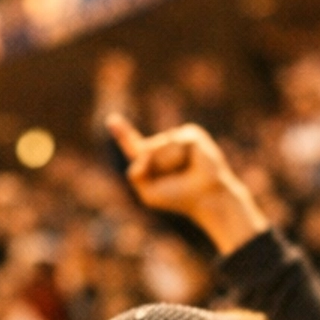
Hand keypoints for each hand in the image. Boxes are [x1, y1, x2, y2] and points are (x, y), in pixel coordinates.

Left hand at [106, 113, 267, 255]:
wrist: (207, 198)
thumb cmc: (180, 198)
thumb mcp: (149, 194)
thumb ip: (136, 175)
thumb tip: (142, 153)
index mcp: (152, 160)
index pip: (133, 144)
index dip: (122, 132)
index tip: (112, 120)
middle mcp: (164, 146)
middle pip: (142, 150)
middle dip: (154, 168)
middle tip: (174, 179)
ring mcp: (177, 138)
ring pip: (158, 146)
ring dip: (168, 164)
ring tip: (185, 172)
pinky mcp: (191, 134)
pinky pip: (174, 142)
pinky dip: (179, 157)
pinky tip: (192, 163)